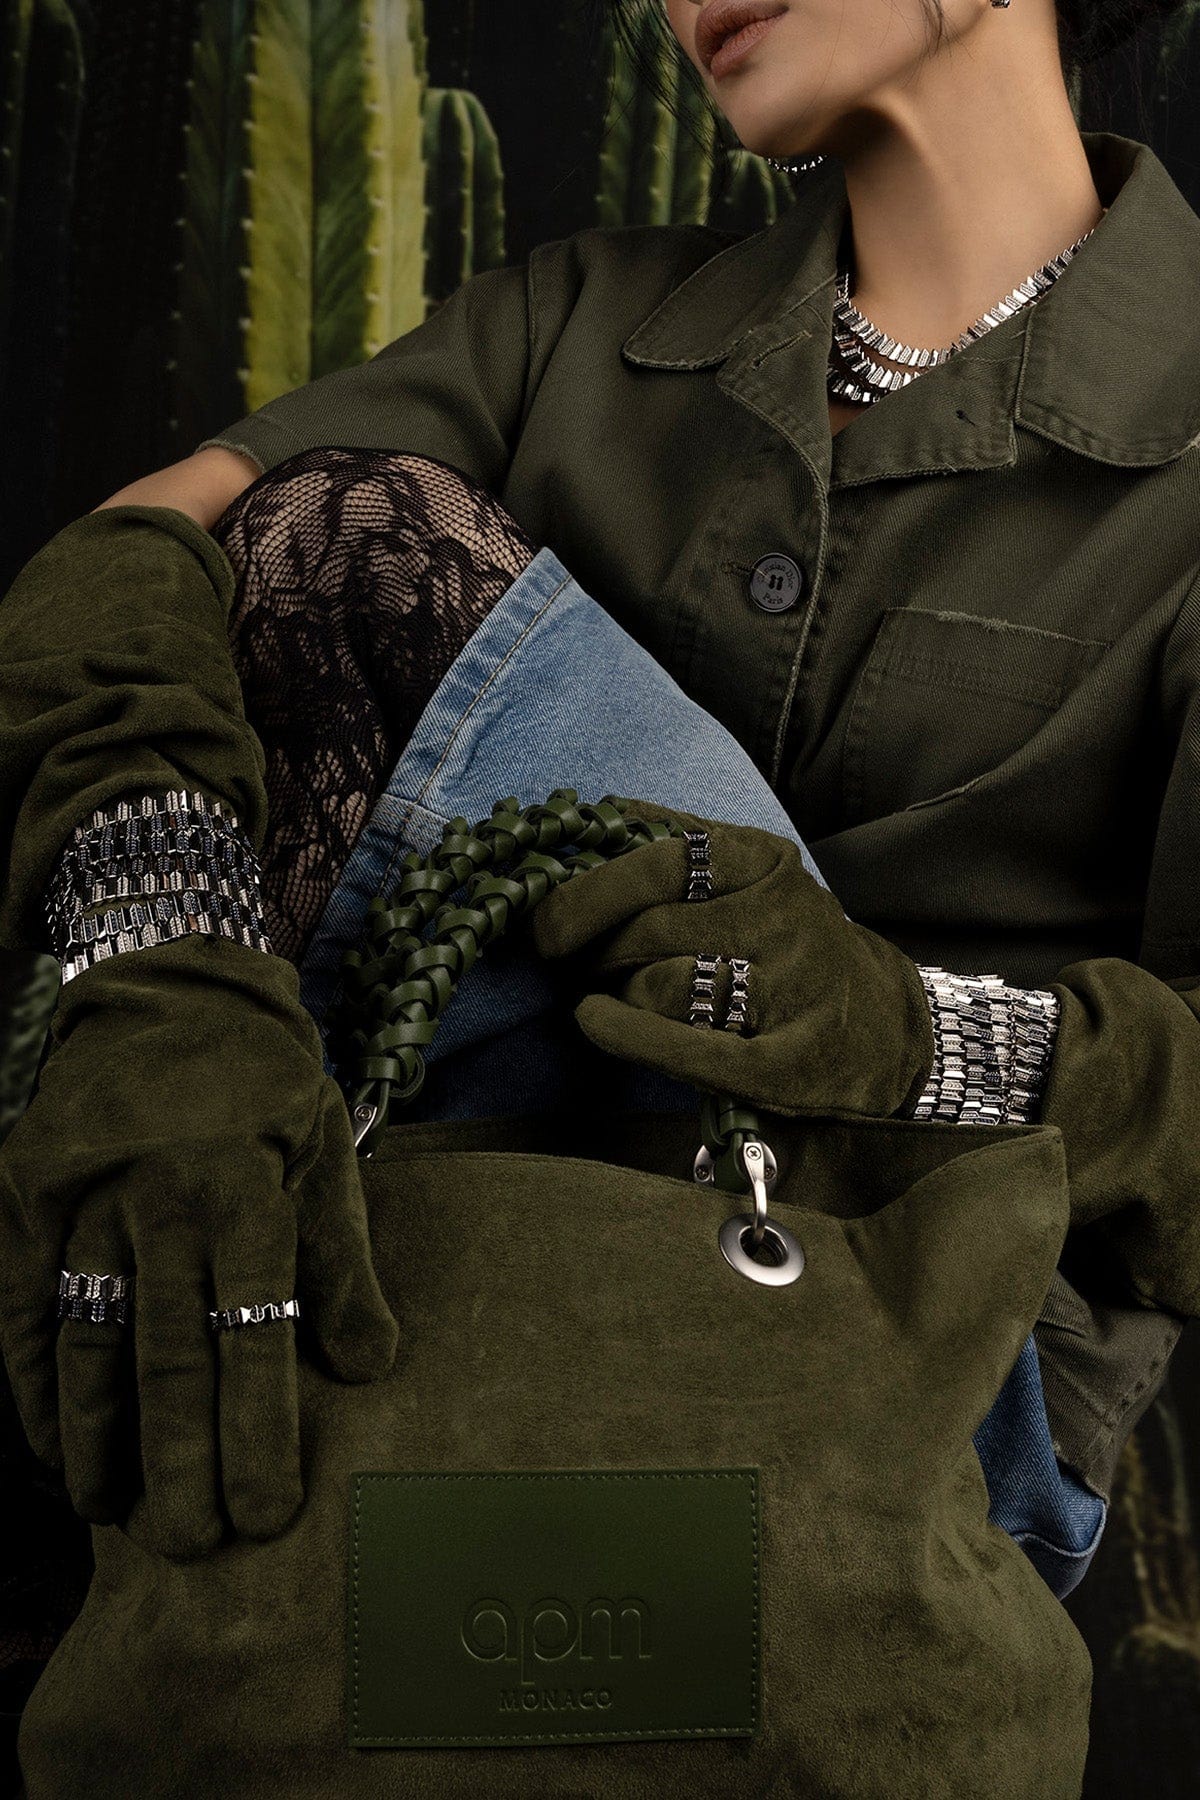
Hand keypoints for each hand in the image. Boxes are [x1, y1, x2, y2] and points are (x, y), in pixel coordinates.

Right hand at [0, 932, 397, 1559]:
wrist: (165, 991)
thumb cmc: (263, 1086)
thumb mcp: (323, 1150)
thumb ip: (342, 1261)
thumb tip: (372, 1369)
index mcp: (246, 1185)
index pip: (255, 1332)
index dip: (259, 1429)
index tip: (267, 1511)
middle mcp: (160, 1196)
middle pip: (168, 1355)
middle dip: (181, 1461)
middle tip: (191, 1546)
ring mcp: (84, 1197)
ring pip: (90, 1341)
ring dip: (103, 1438)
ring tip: (118, 1513)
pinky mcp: (27, 1198)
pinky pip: (26, 1309)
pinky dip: (36, 1385)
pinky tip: (55, 1445)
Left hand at [530, 801, 935, 1119]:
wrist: (887, 1028)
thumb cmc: (789, 945)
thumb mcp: (751, 877)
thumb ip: (681, 845)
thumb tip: (589, 815)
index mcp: (767, 862)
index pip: (661, 859)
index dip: (588, 889)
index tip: (543, 915)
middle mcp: (785, 918)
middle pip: (650, 928)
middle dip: (590, 947)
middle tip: (565, 959)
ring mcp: (791, 991)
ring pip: (663, 984)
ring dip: (616, 991)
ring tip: (610, 992)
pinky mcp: (788, 1063)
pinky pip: (689, 1048)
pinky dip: (627, 1034)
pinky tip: (594, 1021)